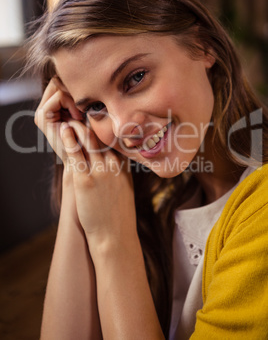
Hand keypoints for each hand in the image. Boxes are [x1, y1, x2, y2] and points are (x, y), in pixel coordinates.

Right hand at [34, 78, 83, 163]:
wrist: (85, 157)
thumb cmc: (92, 135)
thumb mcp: (87, 111)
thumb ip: (80, 95)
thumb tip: (85, 72)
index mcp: (53, 106)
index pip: (61, 81)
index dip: (75, 86)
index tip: (87, 102)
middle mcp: (44, 108)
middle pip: (58, 81)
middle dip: (73, 90)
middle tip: (83, 107)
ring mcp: (42, 112)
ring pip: (59, 86)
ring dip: (74, 98)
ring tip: (80, 115)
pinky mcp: (42, 117)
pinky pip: (59, 97)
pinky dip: (70, 103)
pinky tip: (77, 117)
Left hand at [60, 120, 136, 252]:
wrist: (114, 235)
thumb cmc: (118, 214)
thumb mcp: (125, 186)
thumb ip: (119, 169)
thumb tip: (113, 159)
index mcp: (123, 165)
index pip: (114, 138)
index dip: (104, 125)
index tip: (96, 115)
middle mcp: (113, 165)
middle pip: (100, 134)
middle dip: (89, 121)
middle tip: (79, 111)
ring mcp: (100, 172)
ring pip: (87, 139)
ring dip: (77, 126)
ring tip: (69, 118)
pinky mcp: (84, 181)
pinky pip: (75, 153)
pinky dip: (69, 139)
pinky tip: (64, 130)